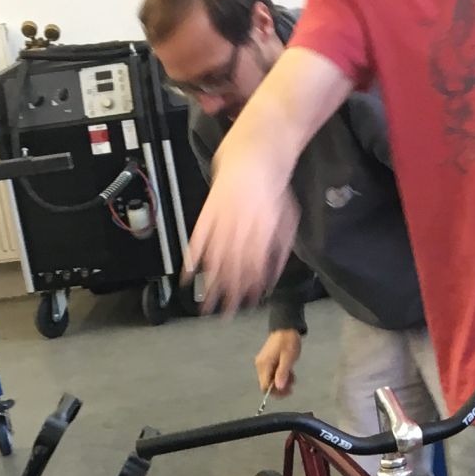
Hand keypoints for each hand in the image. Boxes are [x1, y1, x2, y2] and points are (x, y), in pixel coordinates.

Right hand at [188, 154, 299, 313]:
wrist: (253, 160)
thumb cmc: (273, 193)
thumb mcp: (288, 221)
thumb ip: (281, 251)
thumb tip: (274, 277)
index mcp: (262, 233)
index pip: (255, 268)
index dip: (250, 288)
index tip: (247, 305)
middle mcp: (240, 231)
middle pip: (234, 269)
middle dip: (229, 294)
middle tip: (224, 315)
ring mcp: (221, 223)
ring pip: (214, 260)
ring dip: (209, 284)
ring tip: (204, 304)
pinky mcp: (207, 215)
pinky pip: (197, 240)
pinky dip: (191, 260)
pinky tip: (187, 276)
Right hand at [255, 329, 302, 395]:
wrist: (286, 327)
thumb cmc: (288, 341)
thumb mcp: (288, 358)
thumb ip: (282, 373)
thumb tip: (278, 388)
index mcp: (264, 365)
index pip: (265, 387)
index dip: (276, 392)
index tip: (289, 391)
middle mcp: (260, 366)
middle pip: (267, 384)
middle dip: (280, 387)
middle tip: (293, 383)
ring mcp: (263, 363)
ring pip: (270, 380)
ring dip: (282, 381)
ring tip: (293, 376)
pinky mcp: (267, 361)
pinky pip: (272, 373)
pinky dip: (280, 375)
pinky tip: (289, 371)